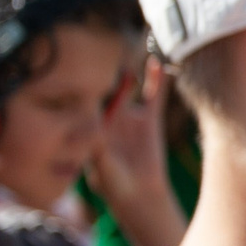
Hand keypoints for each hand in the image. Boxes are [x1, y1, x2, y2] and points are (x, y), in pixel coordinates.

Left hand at [88, 54, 171, 207]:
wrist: (139, 195)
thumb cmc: (113, 183)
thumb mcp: (100, 162)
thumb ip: (98, 142)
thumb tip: (96, 121)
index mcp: (92, 126)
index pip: (88, 100)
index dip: (87, 86)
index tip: (89, 73)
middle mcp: (110, 118)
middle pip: (108, 89)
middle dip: (107, 73)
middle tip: (108, 53)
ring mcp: (130, 116)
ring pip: (130, 88)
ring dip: (131, 72)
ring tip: (133, 51)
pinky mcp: (150, 119)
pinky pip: (154, 95)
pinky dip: (157, 80)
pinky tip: (157, 63)